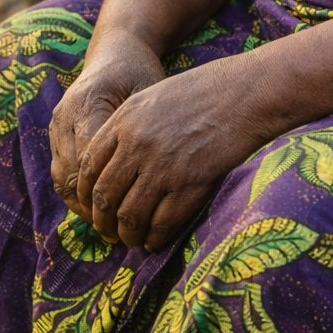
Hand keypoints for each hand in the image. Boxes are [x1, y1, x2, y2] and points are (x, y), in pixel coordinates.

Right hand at [50, 36, 164, 218]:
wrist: (115, 50)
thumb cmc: (140, 72)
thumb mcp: (151, 93)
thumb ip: (151, 130)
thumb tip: (164, 175)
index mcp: (91, 103)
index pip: (92, 161)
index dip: (109, 193)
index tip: (133, 215)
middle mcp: (67, 114)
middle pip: (73, 175)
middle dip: (94, 208)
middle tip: (120, 232)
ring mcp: (57, 124)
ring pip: (62, 178)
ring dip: (83, 206)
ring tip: (109, 226)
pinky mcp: (55, 131)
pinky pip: (60, 172)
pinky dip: (76, 194)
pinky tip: (98, 209)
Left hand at [75, 55, 271, 251]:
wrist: (246, 93)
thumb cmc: (205, 91)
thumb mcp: (155, 97)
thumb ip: (130, 126)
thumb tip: (116, 163)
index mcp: (125, 119)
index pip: (89, 166)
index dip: (86, 193)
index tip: (92, 206)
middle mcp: (138, 145)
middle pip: (105, 196)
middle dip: (102, 221)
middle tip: (107, 231)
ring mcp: (163, 166)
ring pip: (130, 215)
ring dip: (127, 234)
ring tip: (131, 240)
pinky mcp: (189, 184)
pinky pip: (162, 223)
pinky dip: (155, 238)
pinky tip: (155, 240)